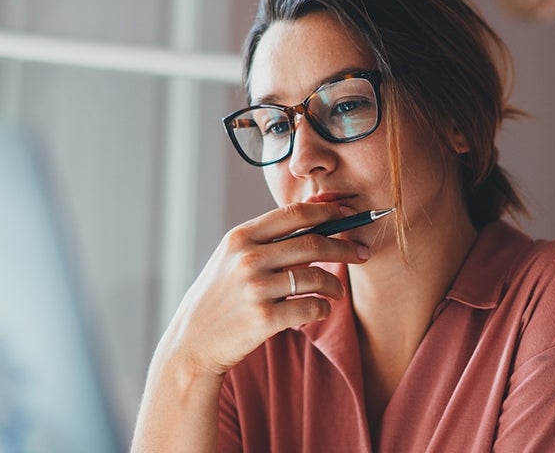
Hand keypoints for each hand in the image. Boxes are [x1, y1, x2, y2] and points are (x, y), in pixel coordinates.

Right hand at [157, 202, 368, 377]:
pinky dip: (323, 308)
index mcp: (240, 237)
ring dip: (336, 285)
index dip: (327, 211)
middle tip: (362, 253)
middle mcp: (247, 258)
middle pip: (313, 243)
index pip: (294, 214)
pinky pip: (311, 308)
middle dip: (345, 247)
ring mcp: (255, 289)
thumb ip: (266, 240)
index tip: (348, 214)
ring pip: (317, 277)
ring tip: (338, 292)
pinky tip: (321, 309)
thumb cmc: (220, 297)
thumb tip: (316, 221)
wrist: (192, 342)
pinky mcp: (263, 319)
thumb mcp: (232, 259)